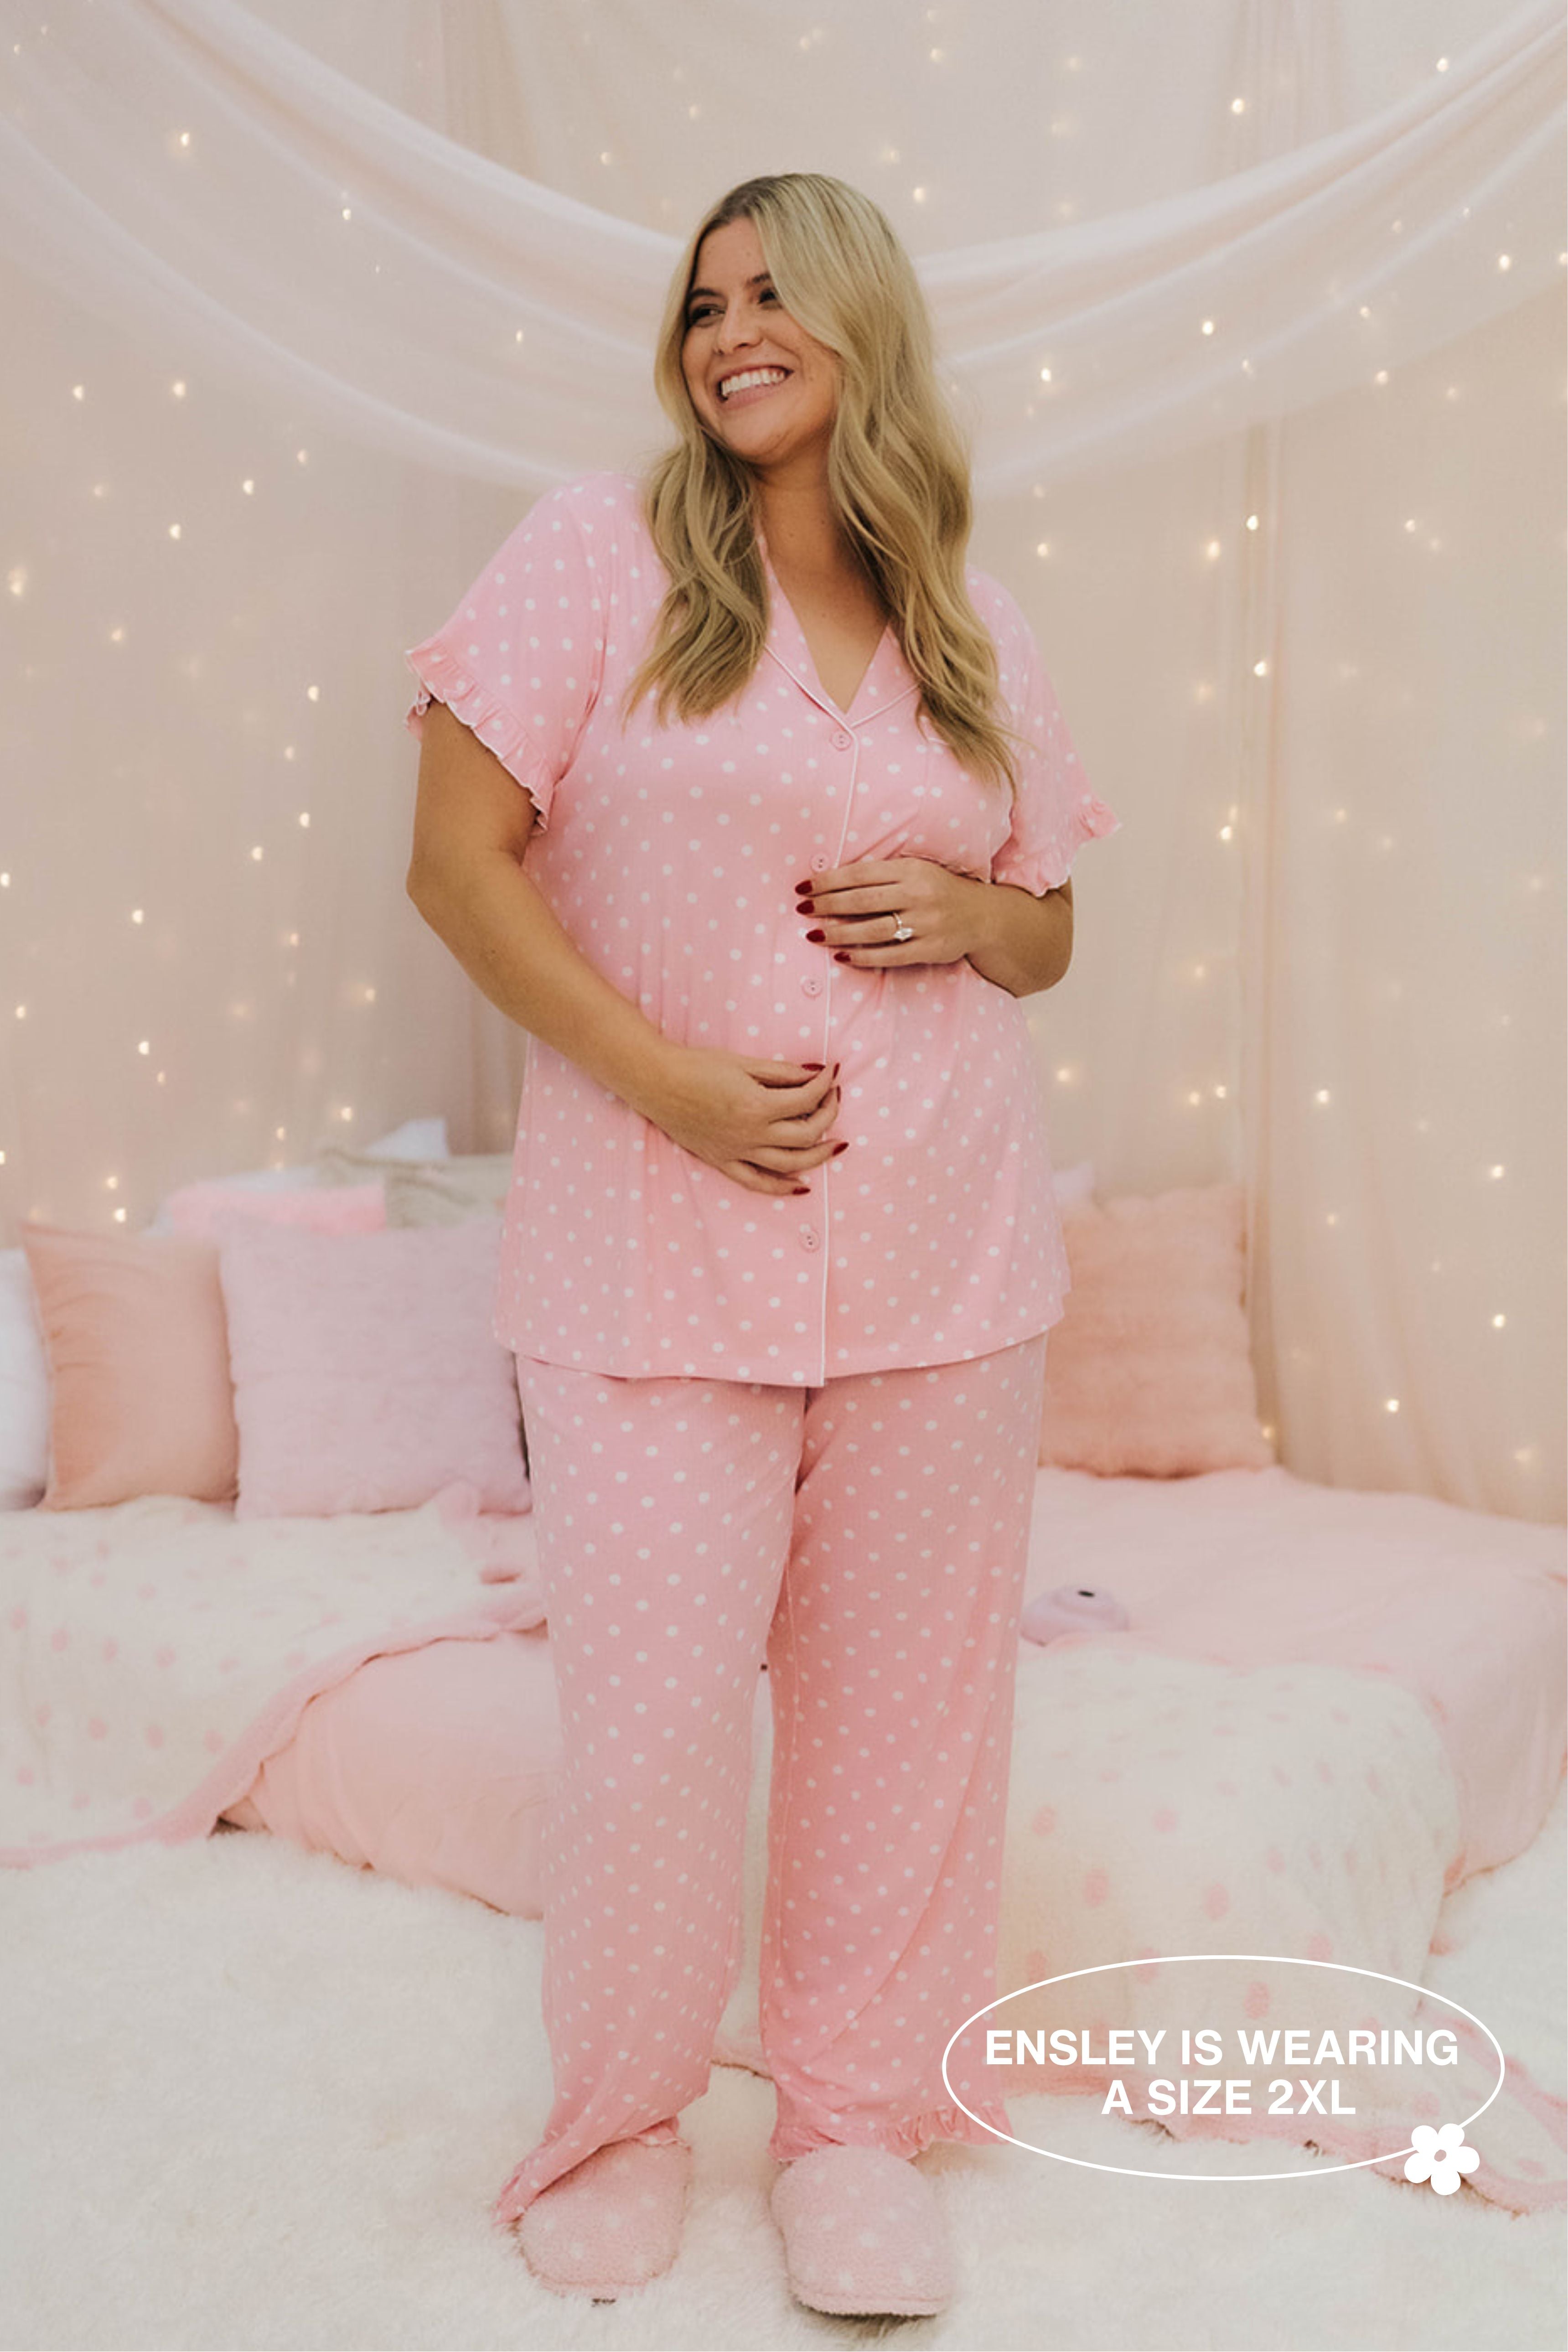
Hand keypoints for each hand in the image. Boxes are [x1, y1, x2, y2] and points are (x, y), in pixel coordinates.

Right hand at [644, 1046, 843, 1196]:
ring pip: (790, 1164)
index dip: (825, 1085)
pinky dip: (781, 1188)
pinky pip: (757, 1183)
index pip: (807, 1100)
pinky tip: (802, 1186)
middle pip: (807, 1134)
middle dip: (829, 1114)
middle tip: (834, 1098)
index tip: (832, 1072)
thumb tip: (814, 1075)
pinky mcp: (723, 1161)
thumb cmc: (697, 1066)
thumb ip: (781, 1072)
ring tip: (836, 1145)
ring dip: (819, 1156)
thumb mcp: (743, 1063)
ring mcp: (737, 1152)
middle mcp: (751, 1135)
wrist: (657, 1082)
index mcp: (757, 1106)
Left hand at [797, 856, 984, 966]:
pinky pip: (890, 955)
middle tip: (803, 910)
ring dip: (839, 933)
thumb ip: (882, 875)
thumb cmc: (937, 890)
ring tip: (814, 935)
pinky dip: (863, 957)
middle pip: (863, 901)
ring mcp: (925, 924)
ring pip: (873, 930)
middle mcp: (918, 895)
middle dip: (828, 906)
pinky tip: (841, 955)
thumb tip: (833, 882)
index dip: (830, 881)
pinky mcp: (930, 949)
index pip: (861, 874)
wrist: (982, 915)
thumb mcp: (915, 871)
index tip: (805, 886)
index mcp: (911, 870)